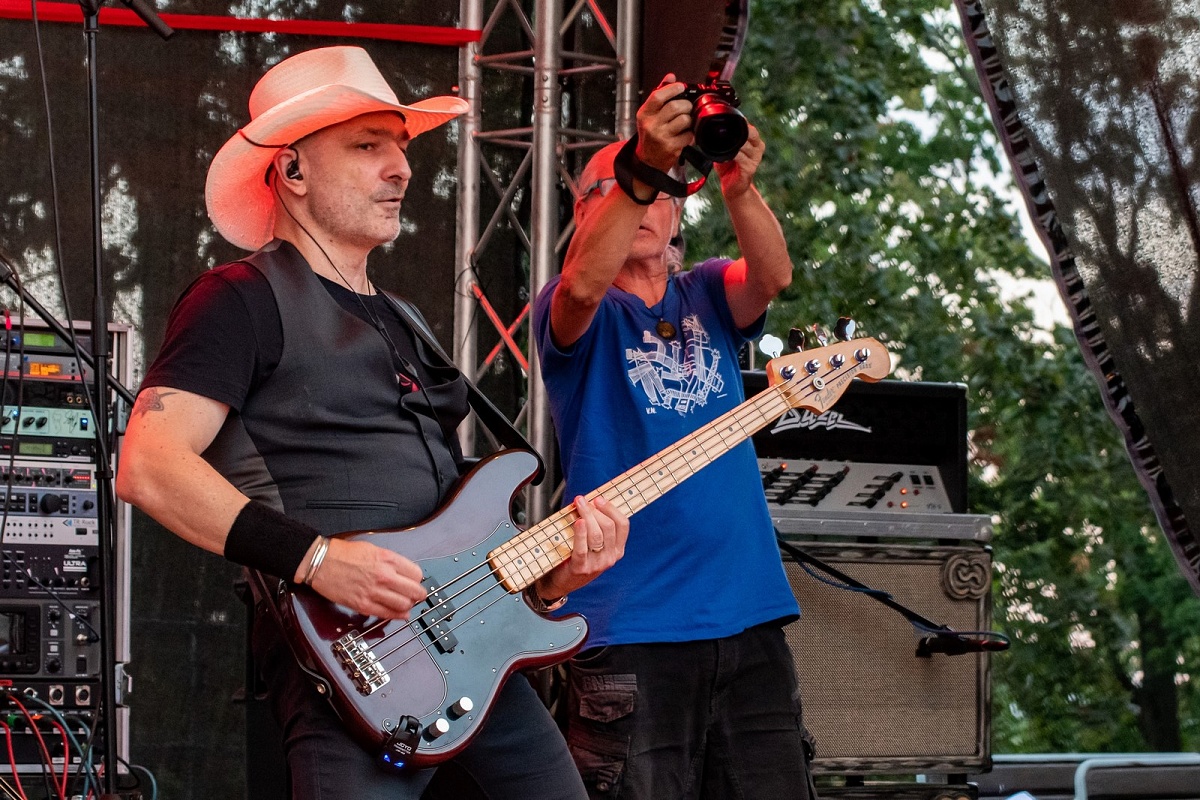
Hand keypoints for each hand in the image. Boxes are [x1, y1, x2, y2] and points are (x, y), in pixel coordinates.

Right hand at [308, 538, 426, 618]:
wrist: (321, 562)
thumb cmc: (342, 554)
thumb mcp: (373, 549)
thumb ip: (390, 561)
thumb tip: (402, 571)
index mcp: (387, 559)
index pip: (416, 574)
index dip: (417, 579)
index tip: (415, 581)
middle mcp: (384, 575)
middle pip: (415, 591)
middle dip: (418, 594)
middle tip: (417, 595)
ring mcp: (374, 591)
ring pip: (404, 605)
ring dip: (408, 606)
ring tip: (406, 604)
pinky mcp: (363, 604)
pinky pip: (387, 614)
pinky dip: (397, 616)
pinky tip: (400, 614)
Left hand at [534, 495, 628, 601]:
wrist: (561, 583)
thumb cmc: (576, 558)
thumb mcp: (594, 546)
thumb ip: (596, 527)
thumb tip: (590, 502)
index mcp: (617, 550)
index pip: (623, 525)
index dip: (612, 509)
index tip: (599, 499)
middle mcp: (610, 557)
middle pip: (608, 527)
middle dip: (595, 509)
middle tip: (582, 500)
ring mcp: (597, 564)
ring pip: (596, 535)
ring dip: (587, 516)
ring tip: (578, 505)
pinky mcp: (581, 568)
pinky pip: (582, 548)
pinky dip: (580, 533)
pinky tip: (578, 522)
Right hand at [635, 73, 693, 171]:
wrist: (647, 162)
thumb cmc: (650, 134)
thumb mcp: (650, 114)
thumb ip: (660, 94)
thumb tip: (671, 76)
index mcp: (644, 114)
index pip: (658, 96)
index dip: (672, 89)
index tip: (681, 87)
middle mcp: (651, 125)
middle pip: (675, 107)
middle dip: (685, 105)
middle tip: (686, 108)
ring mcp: (661, 137)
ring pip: (684, 120)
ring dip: (689, 119)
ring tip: (685, 122)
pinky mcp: (671, 148)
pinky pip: (688, 135)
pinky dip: (690, 134)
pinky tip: (684, 135)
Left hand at [714, 123, 764, 199]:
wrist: (733, 188)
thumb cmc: (729, 168)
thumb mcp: (726, 150)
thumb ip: (725, 139)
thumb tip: (713, 128)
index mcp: (754, 141)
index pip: (750, 127)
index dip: (740, 122)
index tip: (728, 120)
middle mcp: (758, 148)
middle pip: (752, 133)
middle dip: (740, 131)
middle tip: (727, 131)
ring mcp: (756, 158)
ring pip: (746, 144)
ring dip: (734, 143)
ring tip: (725, 144)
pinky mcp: (750, 168)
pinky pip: (741, 157)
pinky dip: (733, 155)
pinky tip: (727, 155)